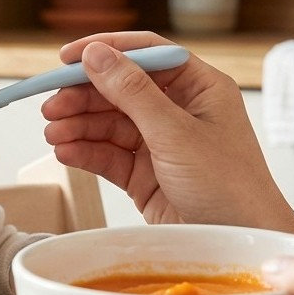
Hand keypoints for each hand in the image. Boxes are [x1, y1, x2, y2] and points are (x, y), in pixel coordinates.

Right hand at [41, 32, 293, 231]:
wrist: (240, 243)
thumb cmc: (230, 187)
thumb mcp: (176, 133)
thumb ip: (132, 92)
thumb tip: (97, 55)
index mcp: (199, 88)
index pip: (146, 54)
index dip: (106, 51)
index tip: (67, 57)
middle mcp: (179, 111)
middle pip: (120, 89)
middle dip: (84, 96)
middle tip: (52, 105)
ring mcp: (161, 143)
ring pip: (109, 123)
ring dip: (79, 125)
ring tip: (54, 132)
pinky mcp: (146, 175)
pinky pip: (108, 155)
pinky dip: (85, 151)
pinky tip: (65, 151)